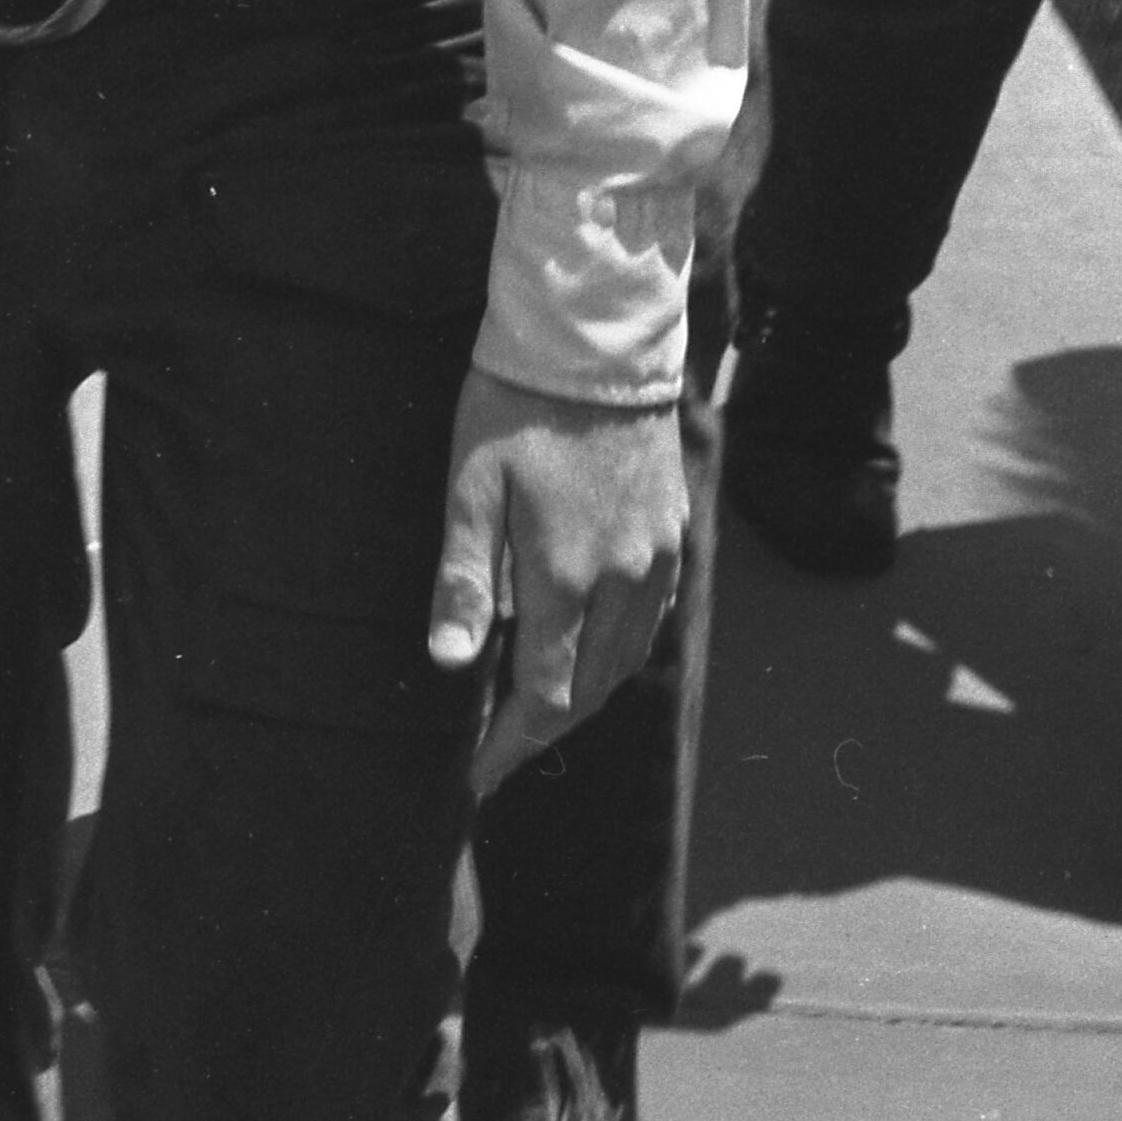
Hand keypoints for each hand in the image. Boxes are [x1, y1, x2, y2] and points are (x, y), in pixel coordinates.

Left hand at [429, 368, 688, 796]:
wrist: (595, 345)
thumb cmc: (514, 406)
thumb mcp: (469, 484)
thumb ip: (461, 577)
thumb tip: (448, 664)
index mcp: (564, 577)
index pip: (541, 694)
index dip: (506, 743)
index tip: (473, 775)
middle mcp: (621, 581)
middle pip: (588, 690)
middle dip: (541, 729)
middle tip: (496, 753)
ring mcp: (655, 560)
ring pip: (625, 662)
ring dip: (582, 695)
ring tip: (533, 711)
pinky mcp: (672, 536)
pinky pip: (649, 621)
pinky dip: (617, 653)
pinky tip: (587, 649)